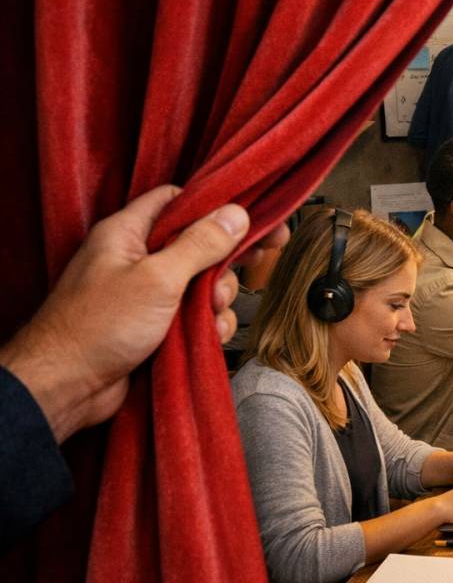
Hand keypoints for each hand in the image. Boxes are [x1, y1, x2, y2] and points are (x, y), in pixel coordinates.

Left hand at [0, 185, 252, 441]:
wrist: (65, 388)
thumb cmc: (95, 328)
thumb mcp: (158, 278)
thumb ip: (199, 244)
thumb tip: (235, 214)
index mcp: (127, 233)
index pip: (176, 201)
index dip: (214, 207)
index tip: (250, 217)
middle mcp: (135, 259)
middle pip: (196, 244)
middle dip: (223, 263)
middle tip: (245, 270)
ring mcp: (145, 293)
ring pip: (200, 284)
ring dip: (217, 299)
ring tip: (211, 314)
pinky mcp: (153, 325)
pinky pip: (193, 316)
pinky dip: (207, 325)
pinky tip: (208, 335)